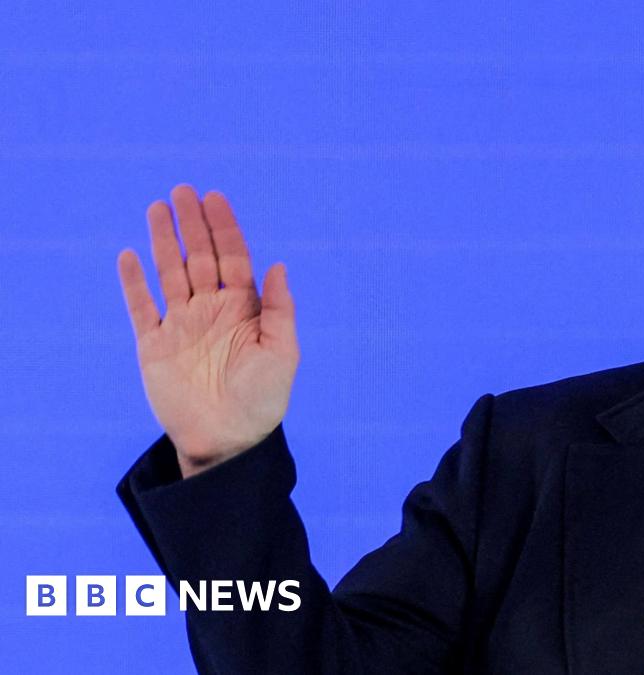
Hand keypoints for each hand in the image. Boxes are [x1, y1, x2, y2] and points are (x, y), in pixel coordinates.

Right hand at [117, 185, 298, 477]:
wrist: (228, 442)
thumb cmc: (263, 400)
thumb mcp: (282, 353)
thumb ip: (279, 309)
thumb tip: (277, 265)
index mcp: (244, 310)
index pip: (233, 258)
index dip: (225, 228)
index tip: (215, 198)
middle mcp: (211, 311)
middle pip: (200, 257)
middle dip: (193, 224)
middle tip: (184, 190)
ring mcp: (182, 326)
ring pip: (170, 273)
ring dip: (164, 241)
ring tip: (158, 208)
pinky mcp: (155, 346)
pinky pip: (142, 308)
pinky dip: (134, 283)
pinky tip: (129, 255)